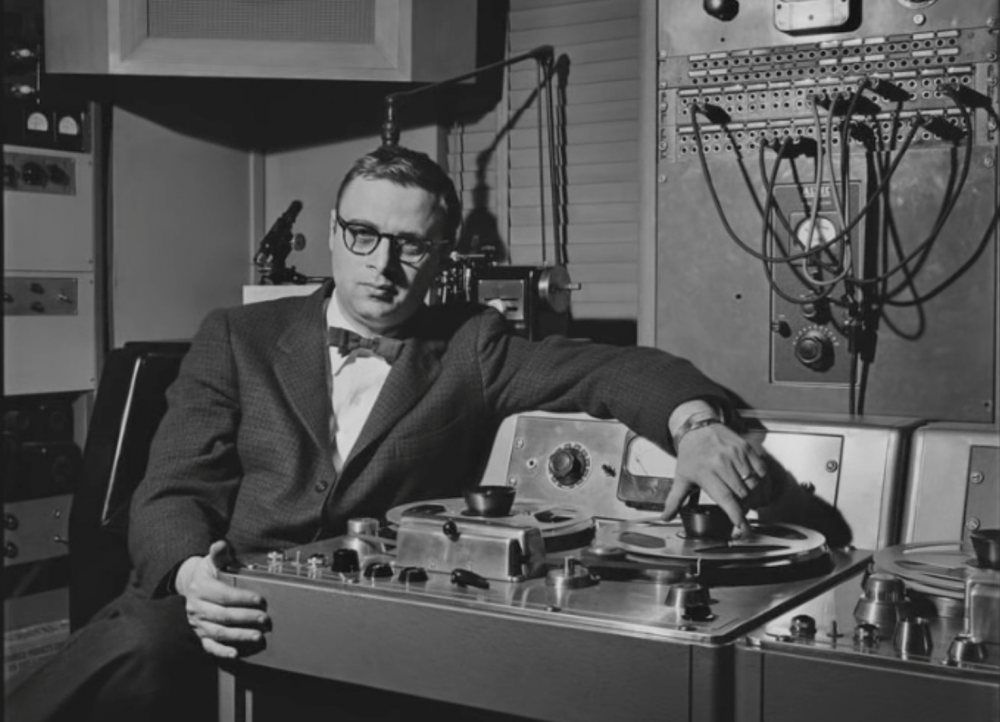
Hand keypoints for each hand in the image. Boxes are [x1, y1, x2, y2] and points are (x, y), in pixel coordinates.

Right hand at [175, 540, 269, 658]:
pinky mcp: (200, 635)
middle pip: (223, 615)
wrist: (190, 586)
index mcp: (200, 588)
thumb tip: (220, 544)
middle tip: (265, 619)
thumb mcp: (212, 561)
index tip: (260, 600)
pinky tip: (235, 653)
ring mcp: (197, 623)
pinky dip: (222, 651)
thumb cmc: (208, 573)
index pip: (223, 595)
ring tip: (258, 636)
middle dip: (245, 618)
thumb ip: (219, 553)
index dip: (242, 598)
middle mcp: (196, 607)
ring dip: (239, 635)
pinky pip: (209, 647)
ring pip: (218, 632)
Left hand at [662, 423, 766, 536]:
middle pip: (742, 493)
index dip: (736, 514)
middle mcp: (721, 462)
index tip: (741, 526)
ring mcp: (735, 454)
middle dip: (745, 506)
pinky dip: (762, 482)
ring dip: (755, 496)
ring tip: (749, 500)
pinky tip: (756, 486)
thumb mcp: (681, 478)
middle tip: (742, 510)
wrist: (697, 428)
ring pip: (754, 483)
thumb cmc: (690, 455)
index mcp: (704, 472)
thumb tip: (666, 517)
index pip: (725, 497)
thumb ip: (674, 501)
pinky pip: (761, 470)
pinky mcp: (746, 448)